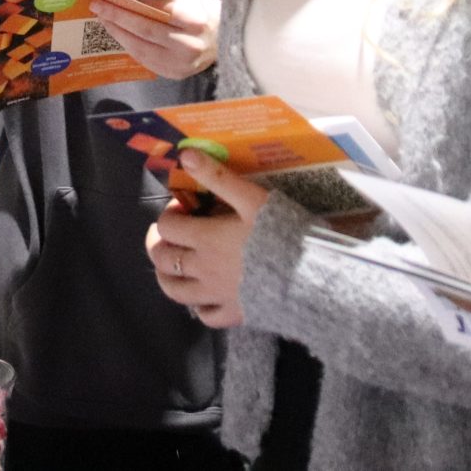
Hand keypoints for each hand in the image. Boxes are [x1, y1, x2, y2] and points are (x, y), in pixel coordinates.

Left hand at [91, 0, 220, 79]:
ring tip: (103, 18)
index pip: (158, 9)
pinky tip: (117, 33)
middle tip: (97, 4)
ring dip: (118, 31)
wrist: (230, 44)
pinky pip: (144, 58)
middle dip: (117, 15)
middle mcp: (188, 44)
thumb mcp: (193, 0)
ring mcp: (181, 63)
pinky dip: (129, 44)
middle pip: (145, 28)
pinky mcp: (174, 74)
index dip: (132, 0)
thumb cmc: (208, 15)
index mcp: (196, 21)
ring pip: (140, 46)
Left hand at [146, 152, 266, 327]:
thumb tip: (185, 155)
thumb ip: (217, 177)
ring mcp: (217, 295)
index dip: (168, 214)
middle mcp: (204, 269)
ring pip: (175, 291)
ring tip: (173, 265)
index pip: (168, 227)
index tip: (182, 208)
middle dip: (159, 243)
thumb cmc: (283, 231)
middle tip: (169, 234)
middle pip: (164, 260)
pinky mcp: (234, 315)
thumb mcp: (252, 198)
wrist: (310, 275)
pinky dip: (198, 306)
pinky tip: (204, 295)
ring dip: (167, 276)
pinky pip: (206, 316)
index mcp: (206, 239)